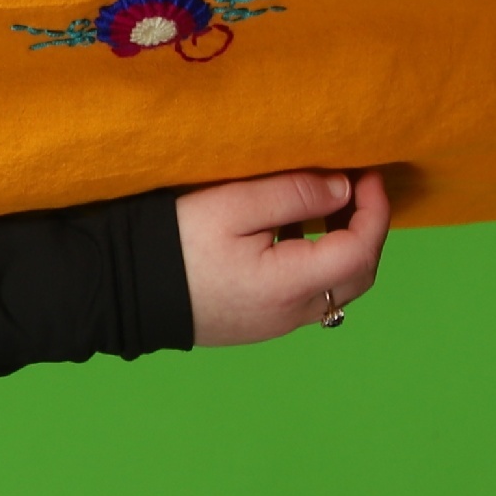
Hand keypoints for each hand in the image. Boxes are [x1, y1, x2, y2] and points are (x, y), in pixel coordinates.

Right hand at [176, 168, 393, 344]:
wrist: (119, 290)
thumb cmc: (173, 243)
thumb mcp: (231, 204)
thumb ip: (293, 194)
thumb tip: (343, 188)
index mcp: (291, 284)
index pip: (361, 249)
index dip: (375, 208)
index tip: (366, 172)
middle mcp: (293, 313)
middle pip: (358, 274)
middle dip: (367, 227)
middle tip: (355, 186)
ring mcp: (277, 323)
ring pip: (337, 288)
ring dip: (343, 245)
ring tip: (324, 204)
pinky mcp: (258, 323)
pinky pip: (309, 294)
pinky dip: (317, 260)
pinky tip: (290, 233)